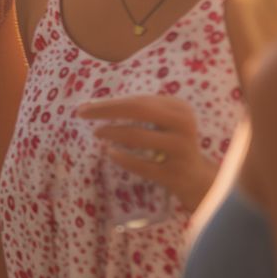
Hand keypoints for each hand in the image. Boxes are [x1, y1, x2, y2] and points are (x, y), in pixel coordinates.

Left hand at [77, 94, 219, 211]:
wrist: (195, 176)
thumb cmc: (169, 141)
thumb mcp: (162, 121)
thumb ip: (136, 111)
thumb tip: (93, 105)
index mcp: (179, 108)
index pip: (138, 100)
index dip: (109, 103)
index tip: (84, 106)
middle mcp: (183, 125)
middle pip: (138, 110)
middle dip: (105, 110)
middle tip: (81, 113)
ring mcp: (180, 149)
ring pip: (137, 136)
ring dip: (111, 132)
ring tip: (97, 132)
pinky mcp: (174, 173)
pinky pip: (141, 165)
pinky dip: (122, 158)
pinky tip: (109, 153)